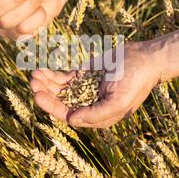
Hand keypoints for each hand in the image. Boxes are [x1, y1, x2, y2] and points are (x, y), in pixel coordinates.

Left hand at [30, 42, 161, 127]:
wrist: (145, 57)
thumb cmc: (136, 80)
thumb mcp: (119, 101)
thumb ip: (96, 113)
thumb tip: (71, 120)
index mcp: (97, 116)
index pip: (69, 114)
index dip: (52, 106)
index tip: (38, 95)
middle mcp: (89, 105)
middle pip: (61, 102)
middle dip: (46, 93)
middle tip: (33, 82)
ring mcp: (85, 89)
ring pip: (60, 90)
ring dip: (46, 83)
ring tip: (34, 75)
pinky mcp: (85, 76)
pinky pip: (65, 78)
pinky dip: (53, 75)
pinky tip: (42, 70)